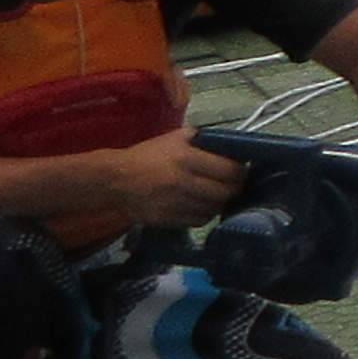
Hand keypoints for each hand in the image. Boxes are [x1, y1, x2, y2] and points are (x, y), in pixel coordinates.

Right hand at [97, 133, 245, 223]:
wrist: (115, 178)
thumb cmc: (148, 155)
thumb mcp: (176, 138)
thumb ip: (204, 140)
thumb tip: (232, 146)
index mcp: (187, 158)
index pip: (230, 171)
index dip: (241, 172)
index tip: (242, 170)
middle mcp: (183, 182)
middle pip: (226, 192)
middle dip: (235, 188)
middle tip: (234, 184)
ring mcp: (174, 203)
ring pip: (214, 208)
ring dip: (221, 202)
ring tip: (218, 194)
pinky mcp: (167, 219)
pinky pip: (199, 220)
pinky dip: (206, 214)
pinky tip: (202, 205)